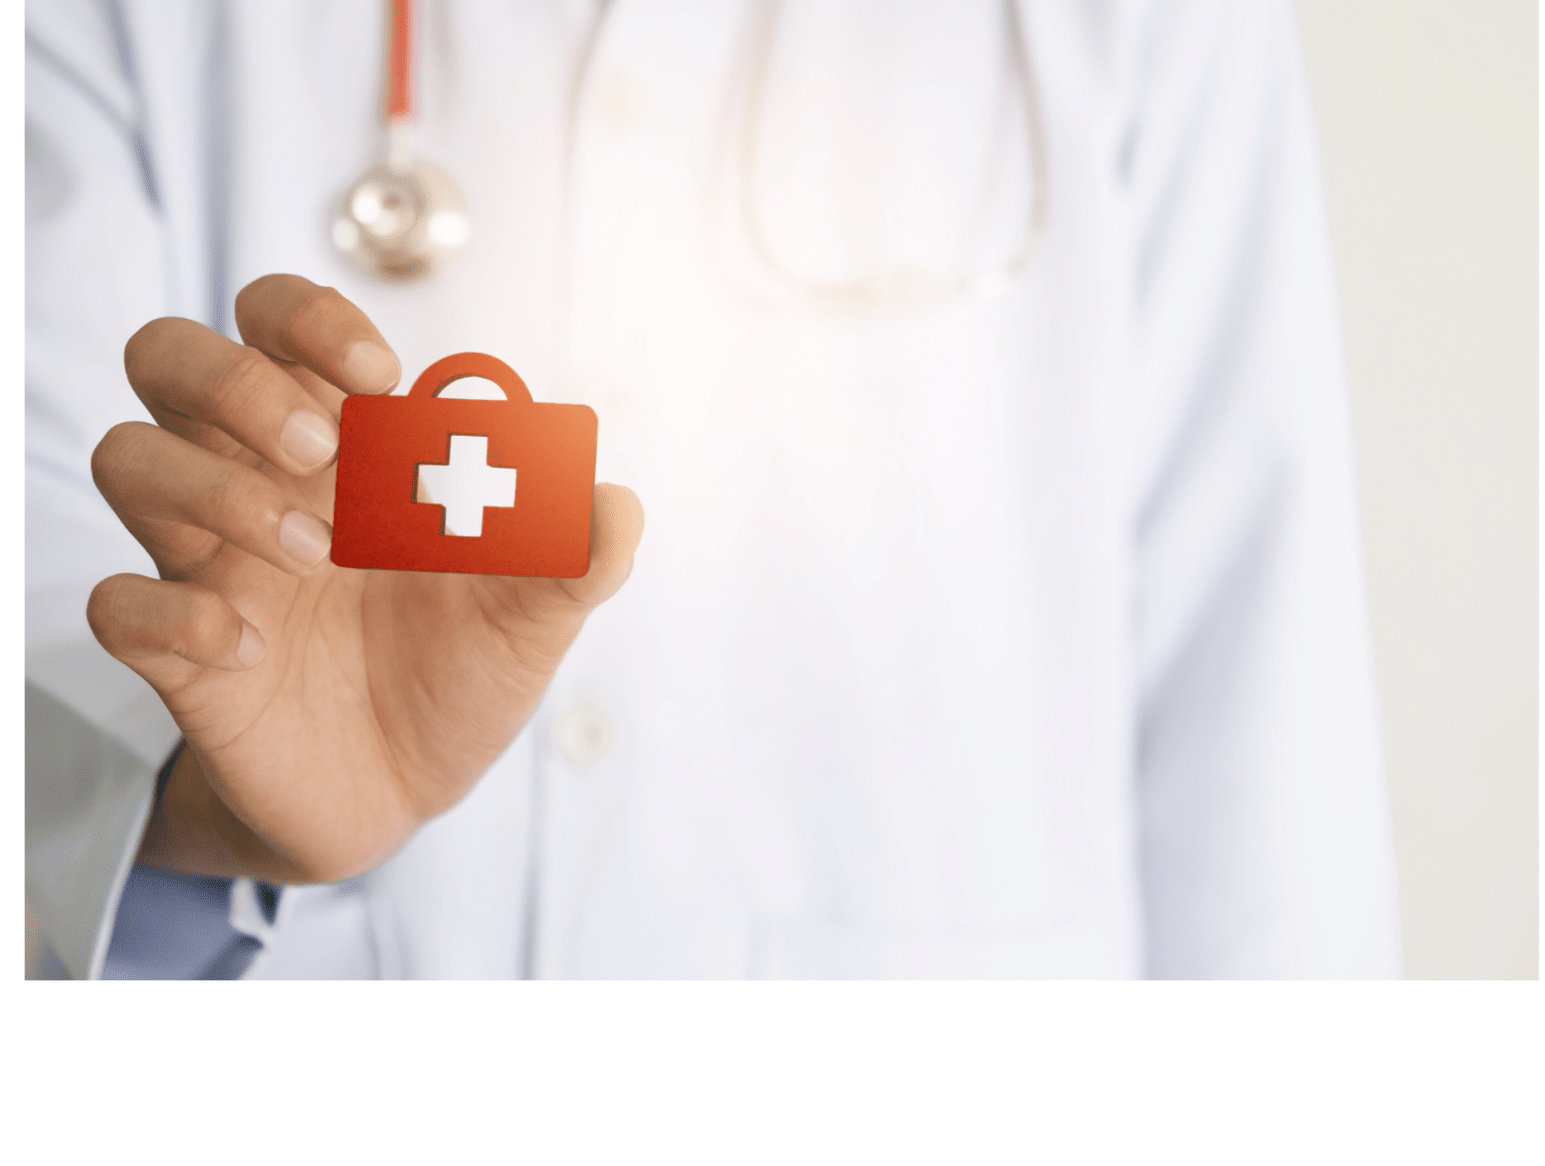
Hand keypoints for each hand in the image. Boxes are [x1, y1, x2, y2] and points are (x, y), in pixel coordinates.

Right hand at [87, 275, 643, 883]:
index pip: (275, 321)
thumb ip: (579, 558)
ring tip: (315, 550)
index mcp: (341, 448)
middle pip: (169, 358)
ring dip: (214, 489)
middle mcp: (257, 483)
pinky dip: (177, 614)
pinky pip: (117, 605)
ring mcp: (208, 564)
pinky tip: (255, 648)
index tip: (381, 375)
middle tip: (326, 450)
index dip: (309, 318)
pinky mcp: (179, 654)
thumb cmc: (460, 673)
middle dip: (236, 381)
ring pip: (128, 458)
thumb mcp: (534, 617)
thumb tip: (619, 501)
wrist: (406, 792)